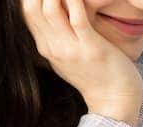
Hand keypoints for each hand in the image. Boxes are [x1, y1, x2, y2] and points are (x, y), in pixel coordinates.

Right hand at [21, 0, 142, 125]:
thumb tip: (53, 13)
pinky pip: (77, 17)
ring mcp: (70, 49)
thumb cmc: (96, 75)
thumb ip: (57, 36)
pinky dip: (76, 0)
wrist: (115, 100)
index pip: (27, 13)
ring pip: (50, 9)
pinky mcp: (90, 48)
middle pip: (33, 8)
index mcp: (46, 47)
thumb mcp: (68, 56)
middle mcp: (53, 47)